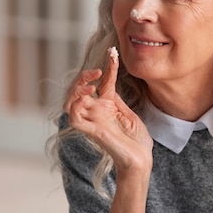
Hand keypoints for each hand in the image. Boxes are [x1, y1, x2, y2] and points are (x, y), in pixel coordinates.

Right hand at [64, 50, 152, 175]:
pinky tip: (85, 99)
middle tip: (97, 72)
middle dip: (84, 77)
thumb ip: (116, 98)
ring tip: (89, 86)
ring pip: (70, 103)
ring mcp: (92, 122)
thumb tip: (111, 77)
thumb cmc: (137, 140)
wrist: (142, 159)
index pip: (102, 83)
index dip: (108, 67)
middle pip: (79, 90)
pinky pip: (75, 119)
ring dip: (76, 91)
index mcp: (106, 106)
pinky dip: (75, 107)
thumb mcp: (128, 112)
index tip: (113, 53)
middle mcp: (96, 113)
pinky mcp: (92, 132)